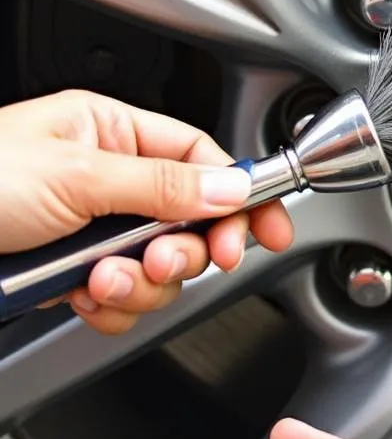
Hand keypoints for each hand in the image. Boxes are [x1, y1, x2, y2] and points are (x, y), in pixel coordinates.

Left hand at [0, 89, 293, 333]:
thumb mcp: (74, 176)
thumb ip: (162, 185)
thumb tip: (231, 188)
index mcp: (110, 132)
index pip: (201, 158)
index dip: (243, 193)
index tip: (272, 226)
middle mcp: (107, 180)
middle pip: (191, 220)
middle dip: (185, 249)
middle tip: (170, 261)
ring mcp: (92, 230)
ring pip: (160, 266)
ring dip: (142, 282)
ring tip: (102, 278)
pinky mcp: (73, 273)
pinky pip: (123, 296)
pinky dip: (112, 306)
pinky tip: (83, 297)